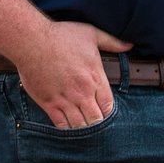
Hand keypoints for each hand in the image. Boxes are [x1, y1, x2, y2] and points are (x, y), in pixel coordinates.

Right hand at [13, 21, 131, 128]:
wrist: (32, 41)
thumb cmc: (61, 36)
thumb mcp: (92, 34)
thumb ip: (112, 42)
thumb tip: (130, 45)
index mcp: (94, 77)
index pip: (108, 106)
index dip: (108, 111)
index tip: (104, 110)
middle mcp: (82, 92)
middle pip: (96, 120)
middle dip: (97, 122)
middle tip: (95, 120)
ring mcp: (65, 99)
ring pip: (80, 126)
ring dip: (83, 127)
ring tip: (84, 124)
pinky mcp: (49, 104)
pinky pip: (61, 125)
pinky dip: (67, 128)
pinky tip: (68, 124)